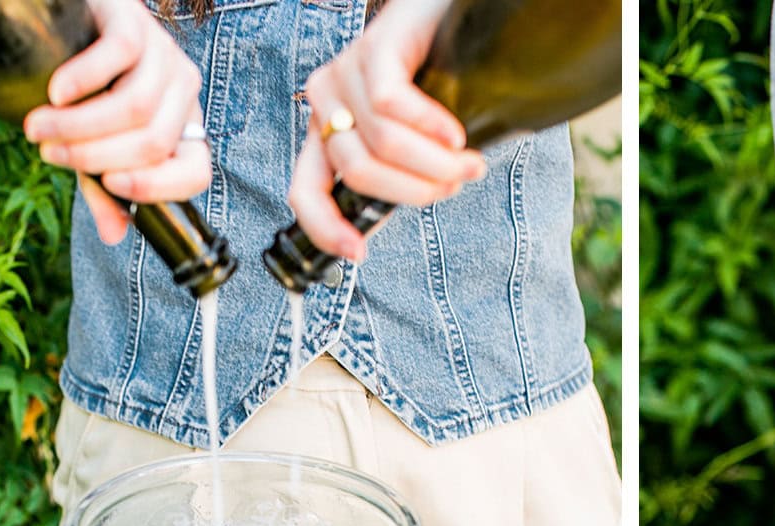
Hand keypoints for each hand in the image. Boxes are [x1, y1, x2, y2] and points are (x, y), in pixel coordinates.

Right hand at [22, 0, 209, 245]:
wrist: (77, 16)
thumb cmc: (89, 86)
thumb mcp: (99, 139)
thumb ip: (105, 184)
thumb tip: (114, 235)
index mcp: (184, 128)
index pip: (195, 171)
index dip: (157, 188)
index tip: (109, 184)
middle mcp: (183, 93)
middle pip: (152, 143)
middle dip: (94, 156)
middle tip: (47, 152)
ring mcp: (163, 56)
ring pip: (134, 108)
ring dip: (78, 125)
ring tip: (38, 128)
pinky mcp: (134, 23)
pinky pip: (116, 58)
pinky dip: (80, 81)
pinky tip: (54, 92)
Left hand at [290, 0, 487, 262]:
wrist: (452, 15)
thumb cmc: (440, 80)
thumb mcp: (414, 140)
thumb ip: (400, 174)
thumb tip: (404, 214)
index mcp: (328, 132)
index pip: (305, 189)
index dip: (325, 229)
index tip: (359, 253)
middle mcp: (326, 102)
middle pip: (359, 174)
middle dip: (417, 192)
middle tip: (458, 183)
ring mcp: (345, 73)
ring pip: (382, 146)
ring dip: (436, 166)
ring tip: (468, 162)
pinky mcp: (373, 49)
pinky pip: (393, 106)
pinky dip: (432, 129)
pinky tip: (456, 133)